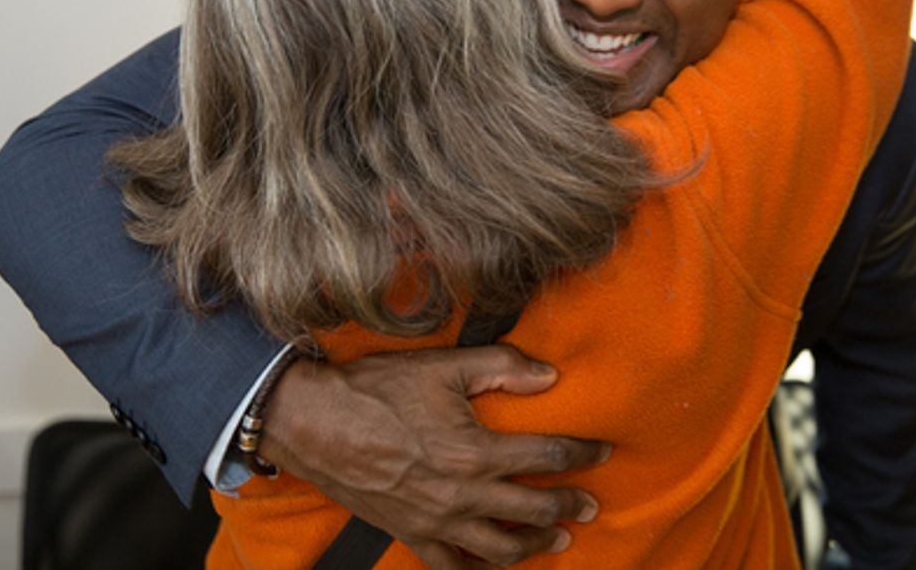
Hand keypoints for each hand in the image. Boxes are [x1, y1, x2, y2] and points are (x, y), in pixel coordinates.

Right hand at [258, 345, 607, 568]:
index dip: (581, 454)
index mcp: (475, 451)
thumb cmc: (377, 390)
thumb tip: (550, 376)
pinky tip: (494, 563)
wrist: (314, 423)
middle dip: (568, 506)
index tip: (601, 451)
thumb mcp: (444, 366)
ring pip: (499, 549)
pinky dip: (479, 569)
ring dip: (534, 545)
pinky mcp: (410, 534)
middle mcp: (461, 494)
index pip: (547, 457)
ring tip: (557, 539)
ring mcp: (435, 522)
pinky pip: (453, 566)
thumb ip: (502, 368)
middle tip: (590, 504)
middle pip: (533, 510)